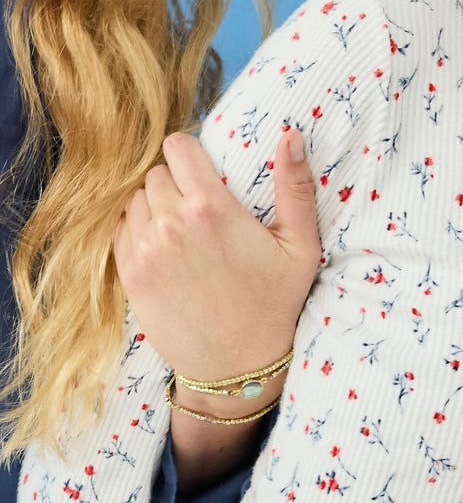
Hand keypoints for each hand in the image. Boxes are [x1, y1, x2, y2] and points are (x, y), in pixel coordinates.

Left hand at [114, 126, 321, 392]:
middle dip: (174, 182)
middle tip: (198, 207)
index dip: (189, 153)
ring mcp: (145, 250)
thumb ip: (296, 187)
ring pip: (134, 200)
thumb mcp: (301, 247)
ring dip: (153, 206)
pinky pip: (120, 230)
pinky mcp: (130, 275)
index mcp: (211, 209)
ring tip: (180, 229)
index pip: (177, 147)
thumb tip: (291, 135)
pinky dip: (137, 231)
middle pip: (155, 174)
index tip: (201, 168)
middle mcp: (172, 224)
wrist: (238, 367)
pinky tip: (163, 249)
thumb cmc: (276, 305)